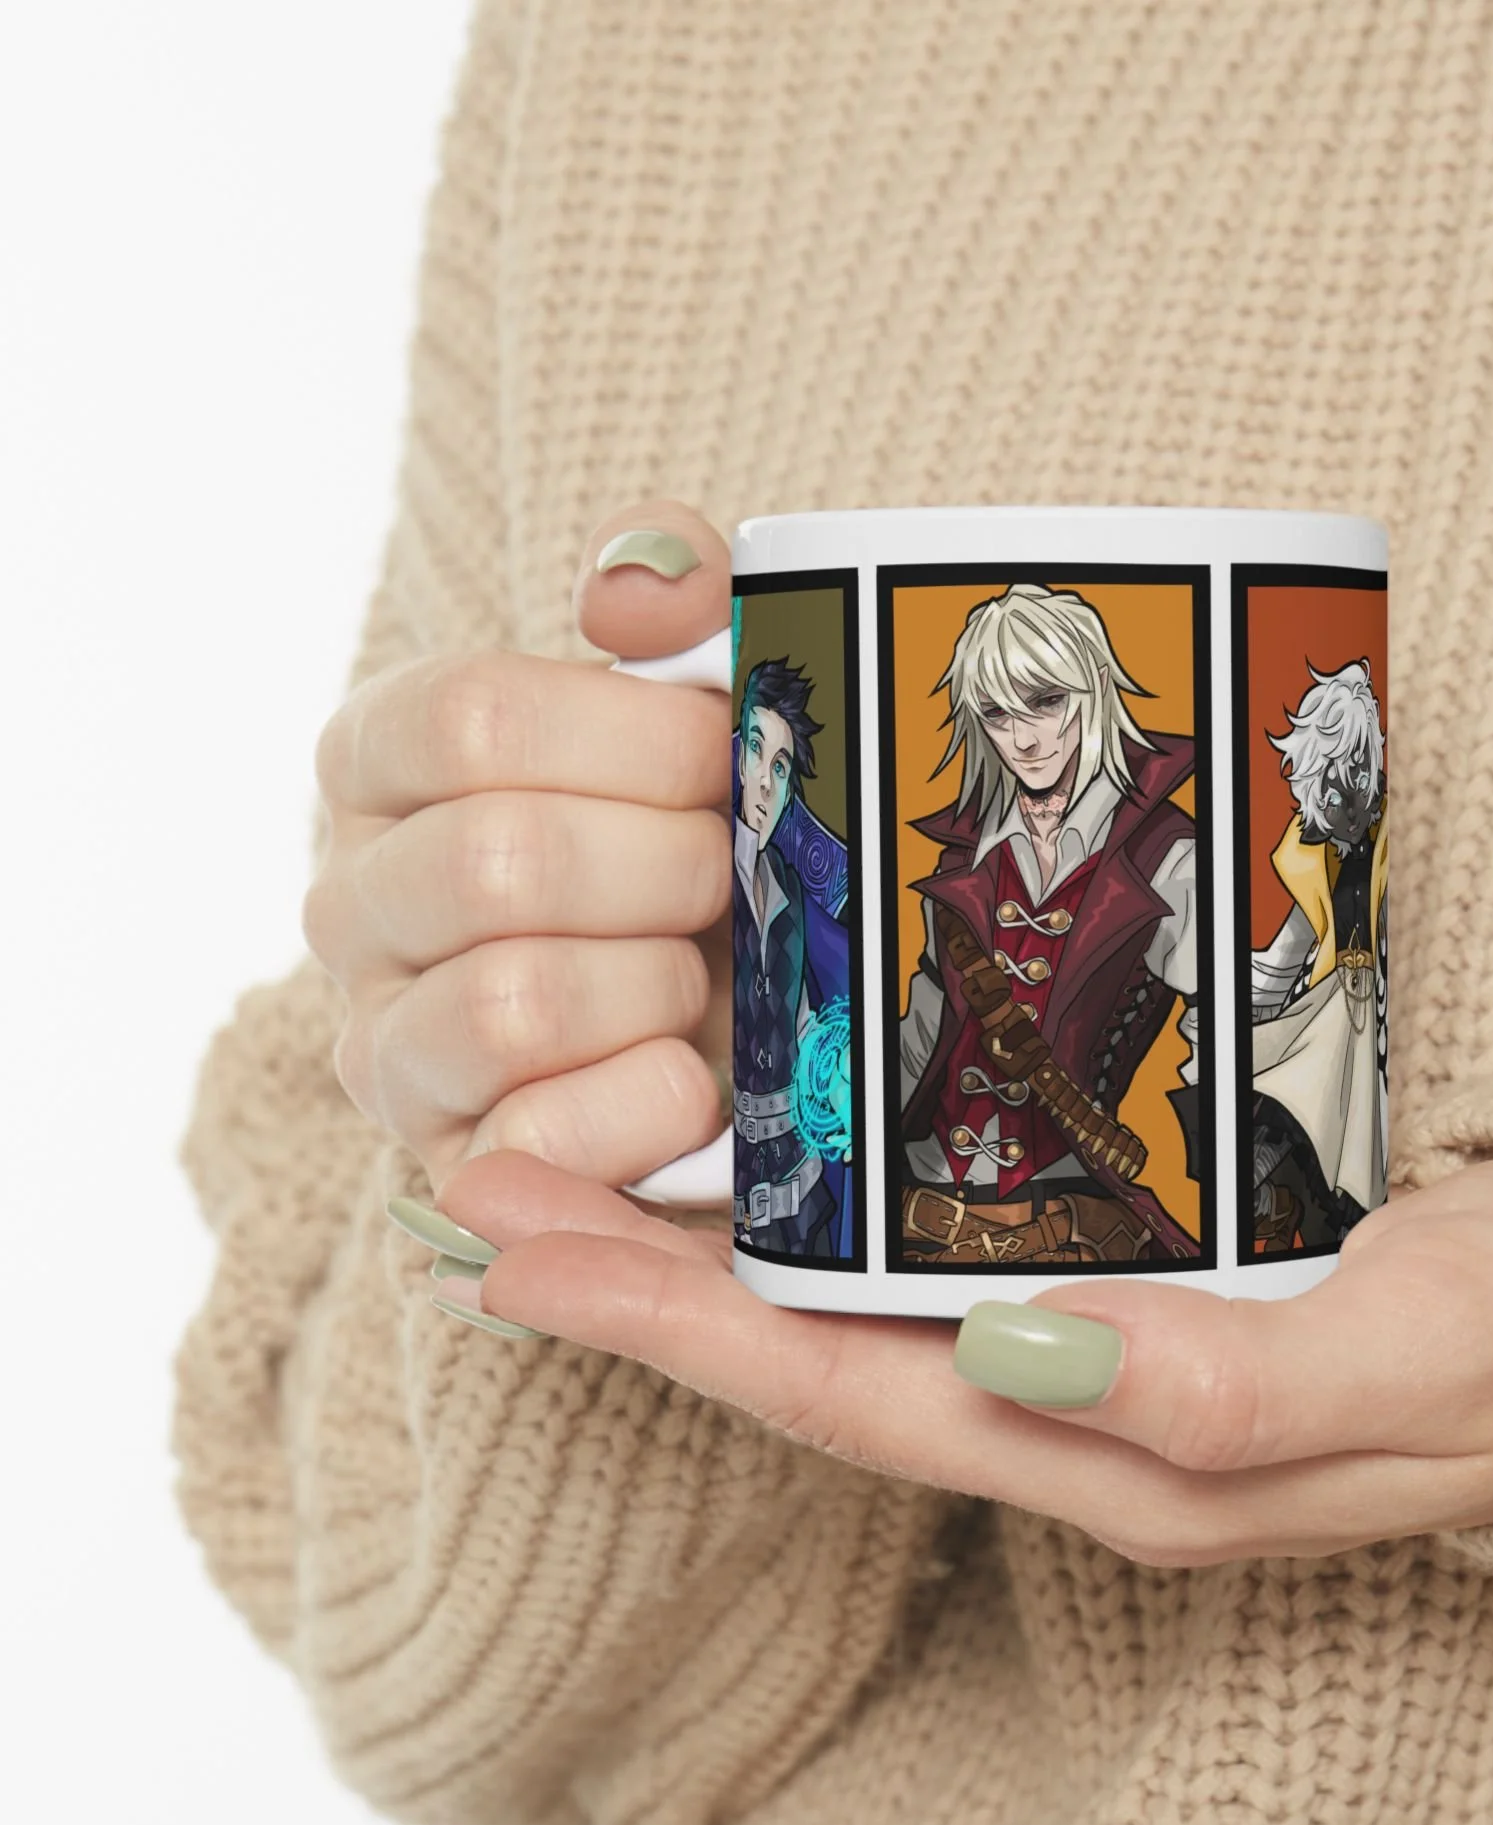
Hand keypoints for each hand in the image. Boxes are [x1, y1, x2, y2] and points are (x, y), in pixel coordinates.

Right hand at [304, 501, 735, 1195]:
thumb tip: (632, 591)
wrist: (739, 1015)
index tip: (723, 758)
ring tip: (701, 975)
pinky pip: (540, 1138)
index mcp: (383, 761)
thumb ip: (675, 598)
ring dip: (659, 985)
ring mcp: (387, 1045)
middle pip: (500, 863)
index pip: (470, 718)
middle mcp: (351, 901)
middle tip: (732, 876)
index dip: (635, 739)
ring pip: (513, 1002)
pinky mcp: (452, 1165)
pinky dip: (651, 1102)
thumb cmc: (701, 836)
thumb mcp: (701, 698)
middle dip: (670, 869)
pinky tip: (696, 1076)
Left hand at [421, 1147, 1492, 1565]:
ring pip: (865, 1305)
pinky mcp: (1148, 1275)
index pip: (847, 1396)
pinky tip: (787, 1142)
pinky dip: (839, 1206)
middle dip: (641, 1280)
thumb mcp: (1418, 1356)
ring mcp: (1106, 1350)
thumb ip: (1230, 1379)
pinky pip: (949, 1254)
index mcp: (1123, 1450)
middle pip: (815, 1353)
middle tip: (482, 1180)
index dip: (674, 1328)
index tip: (518, 1248)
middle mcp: (1084, 1411)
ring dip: (716, 1240)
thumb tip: (1024, 1354)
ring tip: (577, 1154)